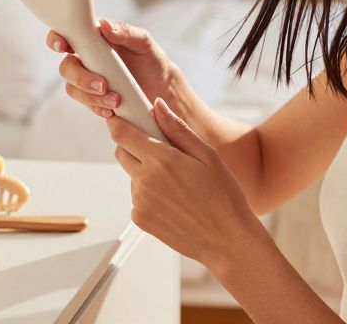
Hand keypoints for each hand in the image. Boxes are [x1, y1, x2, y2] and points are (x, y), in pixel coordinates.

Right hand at [48, 19, 179, 118]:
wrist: (162, 87)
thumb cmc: (151, 59)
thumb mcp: (144, 42)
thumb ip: (126, 32)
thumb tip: (105, 26)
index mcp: (94, 39)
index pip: (66, 35)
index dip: (57, 39)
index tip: (63, 47)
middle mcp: (87, 59)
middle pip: (66, 67)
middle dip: (81, 78)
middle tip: (103, 85)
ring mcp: (88, 80)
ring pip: (73, 88)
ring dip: (90, 96)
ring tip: (115, 100)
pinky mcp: (94, 98)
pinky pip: (86, 104)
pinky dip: (97, 107)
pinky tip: (111, 109)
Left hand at [109, 97, 261, 266]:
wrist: (227, 240)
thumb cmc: (223, 195)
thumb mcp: (207, 155)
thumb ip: (178, 129)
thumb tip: (157, 105)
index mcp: (162, 160)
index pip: (123, 134)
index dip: (119, 123)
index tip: (122, 118)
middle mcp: (145, 181)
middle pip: (121, 152)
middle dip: (134, 146)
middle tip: (161, 151)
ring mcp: (140, 203)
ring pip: (131, 176)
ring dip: (144, 172)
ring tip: (177, 183)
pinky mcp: (140, 219)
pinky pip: (137, 197)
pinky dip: (149, 194)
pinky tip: (174, 200)